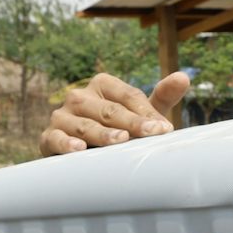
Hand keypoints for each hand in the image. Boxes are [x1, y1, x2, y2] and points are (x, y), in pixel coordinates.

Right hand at [40, 71, 191, 155]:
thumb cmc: (117, 129)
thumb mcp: (140, 113)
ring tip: (120, 141)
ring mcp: (62, 116)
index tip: (163, 128)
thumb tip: (184, 77)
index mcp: (101, 84)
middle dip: (131, 123)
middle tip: (150, 134)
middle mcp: (79, 96)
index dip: (145, 112)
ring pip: (85, 125)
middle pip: (108, 110)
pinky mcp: (48, 137)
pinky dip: (66, 143)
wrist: (84, 155)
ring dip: (103, 134)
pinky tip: (79, 149)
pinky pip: (56, 139)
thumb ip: (162, 96)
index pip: (127, 96)